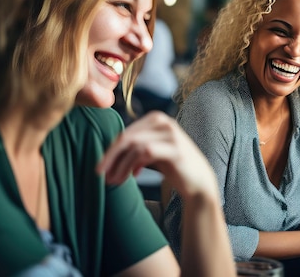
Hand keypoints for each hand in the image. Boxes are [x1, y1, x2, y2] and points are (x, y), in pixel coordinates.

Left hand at [96, 111, 218, 200]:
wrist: (199, 181)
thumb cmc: (173, 166)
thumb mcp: (151, 152)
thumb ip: (134, 148)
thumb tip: (106, 155)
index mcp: (156, 118)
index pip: (125, 133)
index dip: (110, 151)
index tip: (101, 168)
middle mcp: (164, 122)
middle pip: (127, 137)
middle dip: (110, 157)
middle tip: (100, 174)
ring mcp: (171, 134)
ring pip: (134, 146)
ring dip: (120, 165)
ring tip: (115, 181)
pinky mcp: (175, 148)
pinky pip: (145, 153)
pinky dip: (134, 165)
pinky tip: (134, 176)